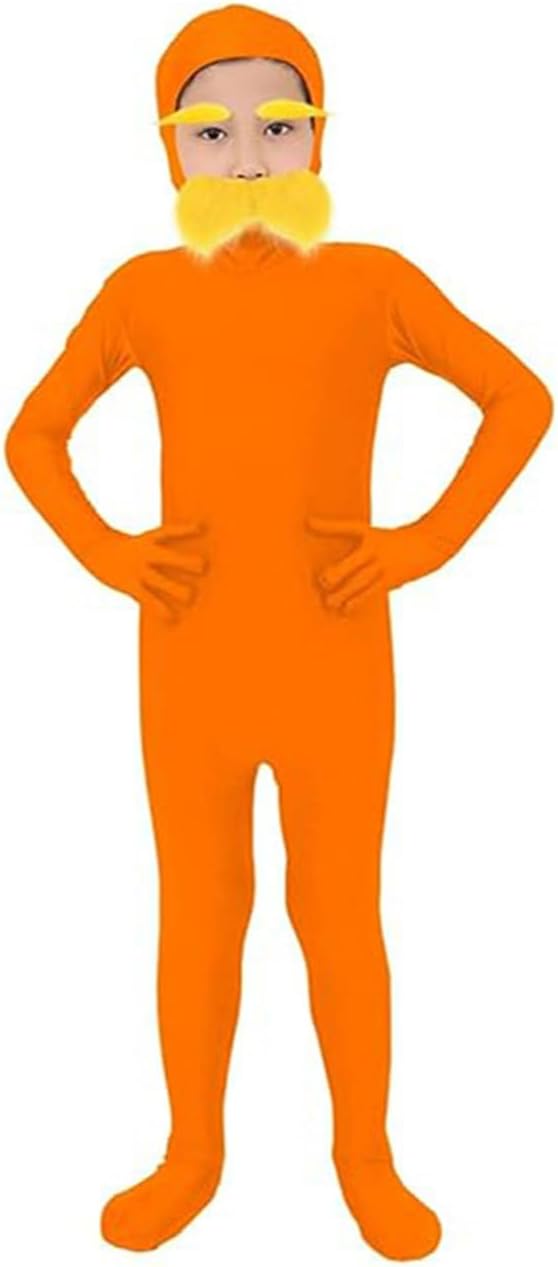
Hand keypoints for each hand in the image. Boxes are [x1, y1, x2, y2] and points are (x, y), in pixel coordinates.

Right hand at [79, 520, 209, 623]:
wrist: (93, 549)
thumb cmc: (123, 548)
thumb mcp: (140, 543)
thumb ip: (158, 552)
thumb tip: (178, 568)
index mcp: (147, 539)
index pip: (167, 532)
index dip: (184, 530)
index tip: (200, 528)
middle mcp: (143, 553)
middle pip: (167, 557)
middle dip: (185, 562)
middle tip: (203, 566)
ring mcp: (136, 569)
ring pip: (159, 580)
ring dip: (176, 589)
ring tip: (190, 596)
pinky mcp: (129, 585)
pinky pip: (147, 598)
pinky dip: (160, 608)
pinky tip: (171, 618)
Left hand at [305, 515, 453, 611]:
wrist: (428, 546)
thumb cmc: (392, 540)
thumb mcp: (370, 534)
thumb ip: (342, 533)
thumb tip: (310, 525)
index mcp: (369, 536)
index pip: (347, 527)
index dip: (327, 525)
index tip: (308, 523)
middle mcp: (376, 551)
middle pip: (354, 562)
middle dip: (338, 572)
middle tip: (323, 581)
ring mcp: (384, 567)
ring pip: (362, 583)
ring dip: (345, 594)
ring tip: (330, 603)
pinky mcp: (391, 581)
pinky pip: (372, 594)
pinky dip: (358, 602)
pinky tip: (346, 609)